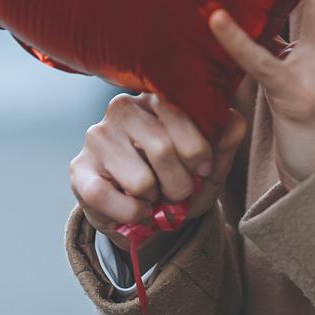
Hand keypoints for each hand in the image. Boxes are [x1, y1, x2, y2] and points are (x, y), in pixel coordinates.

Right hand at [70, 90, 250, 259]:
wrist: (144, 216)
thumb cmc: (178, 180)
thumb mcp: (210, 166)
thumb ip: (225, 142)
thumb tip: (235, 121)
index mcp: (157, 99)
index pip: (183, 116)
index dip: (200, 154)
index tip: (203, 170)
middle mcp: (123, 108)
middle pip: (162, 150)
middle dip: (180, 185)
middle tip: (177, 192)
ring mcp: (97, 136)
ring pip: (140, 181)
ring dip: (154, 201)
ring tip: (152, 197)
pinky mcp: (78, 169)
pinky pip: (107, 199)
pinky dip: (131, 215)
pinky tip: (135, 210)